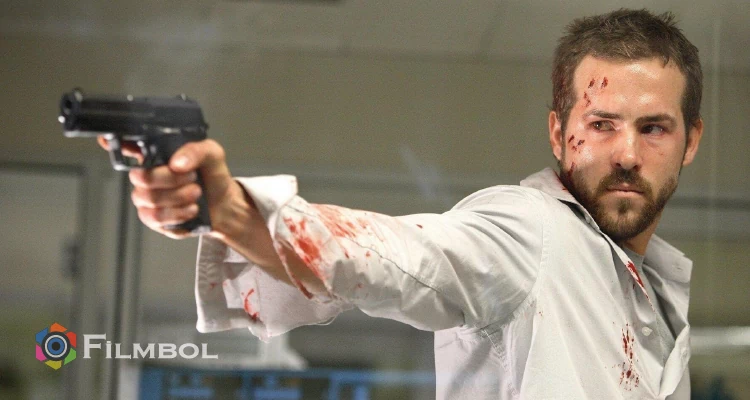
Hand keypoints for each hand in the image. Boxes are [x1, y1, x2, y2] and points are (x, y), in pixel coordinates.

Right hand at [97, 136, 242, 239]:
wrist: (223, 205)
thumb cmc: (213, 177)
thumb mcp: (212, 155)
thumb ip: (196, 151)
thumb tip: (177, 163)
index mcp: (157, 156)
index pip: (127, 146)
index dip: (113, 143)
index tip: (106, 140)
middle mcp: (147, 176)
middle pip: (141, 177)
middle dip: (172, 178)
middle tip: (191, 177)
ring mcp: (147, 198)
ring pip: (150, 199)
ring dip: (179, 197)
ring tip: (195, 193)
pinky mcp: (153, 220)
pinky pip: (156, 217)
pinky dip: (178, 213)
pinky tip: (190, 209)